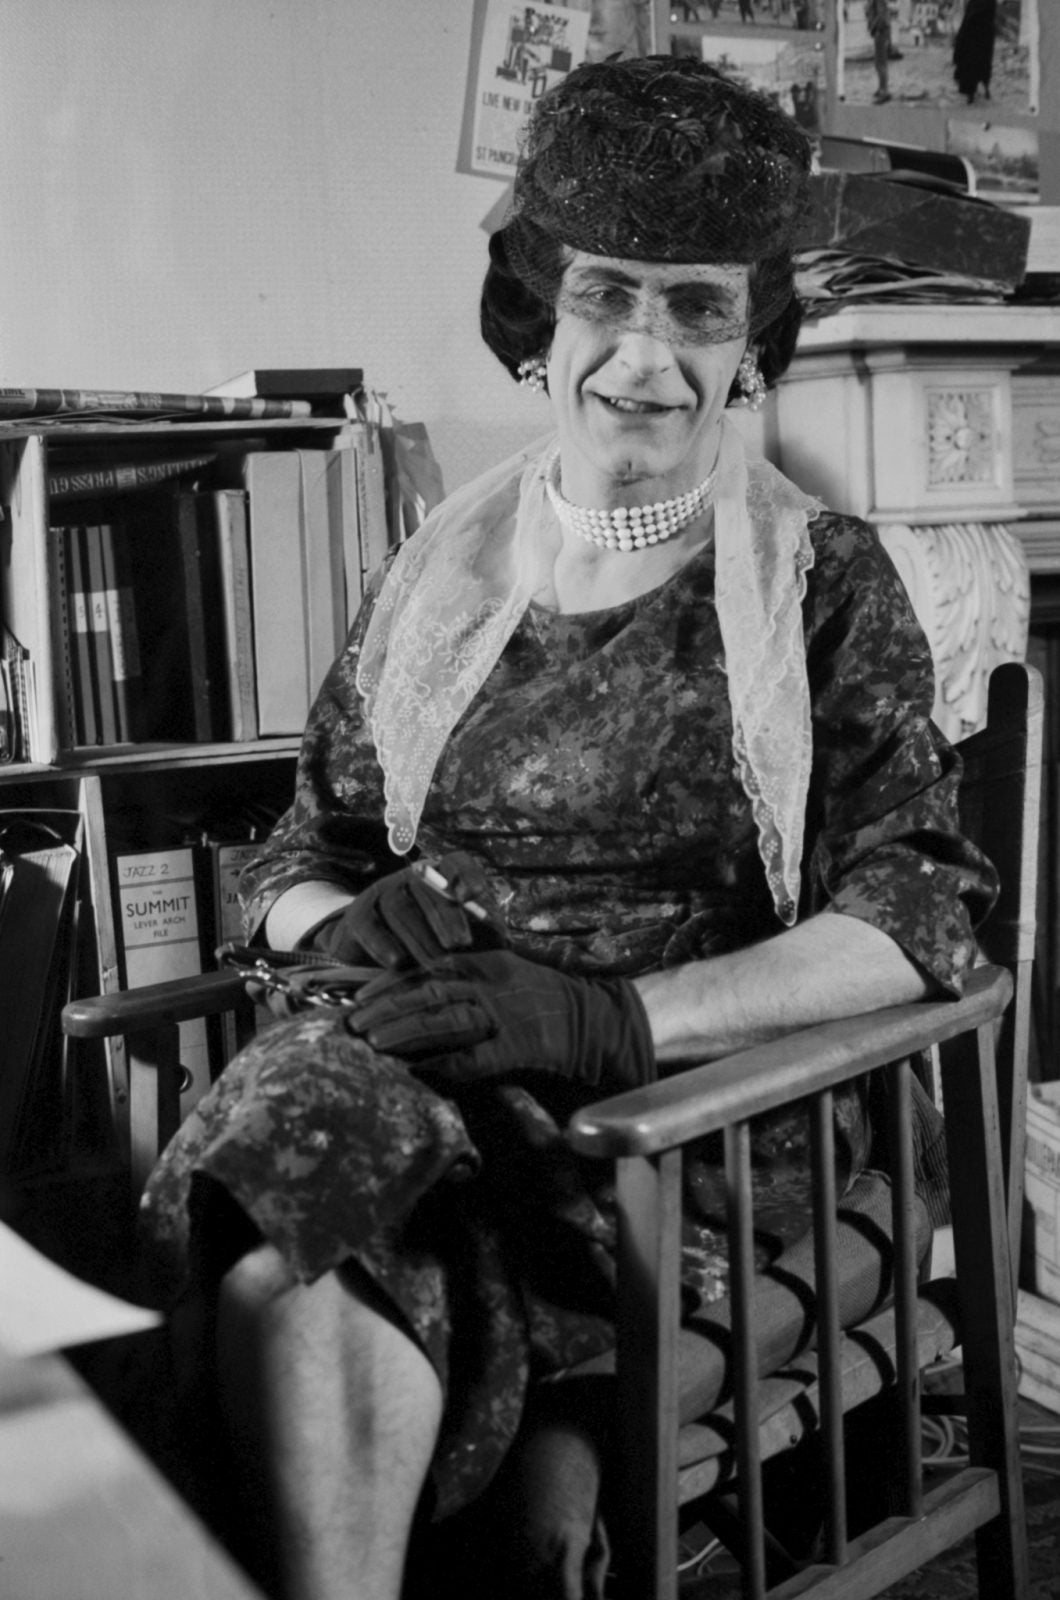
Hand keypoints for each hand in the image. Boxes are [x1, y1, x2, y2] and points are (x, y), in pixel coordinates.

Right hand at [302, 853, 505, 969]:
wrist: (378, 962)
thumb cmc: (435, 948)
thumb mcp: (462, 940)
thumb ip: (482, 935)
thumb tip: (501, 937)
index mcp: (442, 878)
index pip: (456, 863)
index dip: (466, 874)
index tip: (474, 895)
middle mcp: (411, 878)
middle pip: (428, 888)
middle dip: (446, 916)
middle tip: (461, 944)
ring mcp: (381, 893)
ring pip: (398, 907)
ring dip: (419, 936)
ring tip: (435, 963)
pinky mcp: (357, 915)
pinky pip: (368, 924)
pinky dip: (382, 943)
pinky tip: (397, 962)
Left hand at [343, 949, 655, 1091]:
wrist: (593, 1021)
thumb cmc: (544, 998)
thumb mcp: (505, 973)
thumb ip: (467, 974)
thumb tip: (420, 984)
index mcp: (485, 963)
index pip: (427, 968)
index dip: (390, 982)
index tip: (360, 996)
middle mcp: (491, 984)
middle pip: (428, 990)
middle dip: (387, 1007)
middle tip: (353, 1023)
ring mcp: (505, 1014)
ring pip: (445, 1018)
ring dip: (406, 1032)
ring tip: (374, 1044)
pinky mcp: (518, 1046)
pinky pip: (475, 1058)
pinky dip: (445, 1065)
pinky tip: (418, 1073)